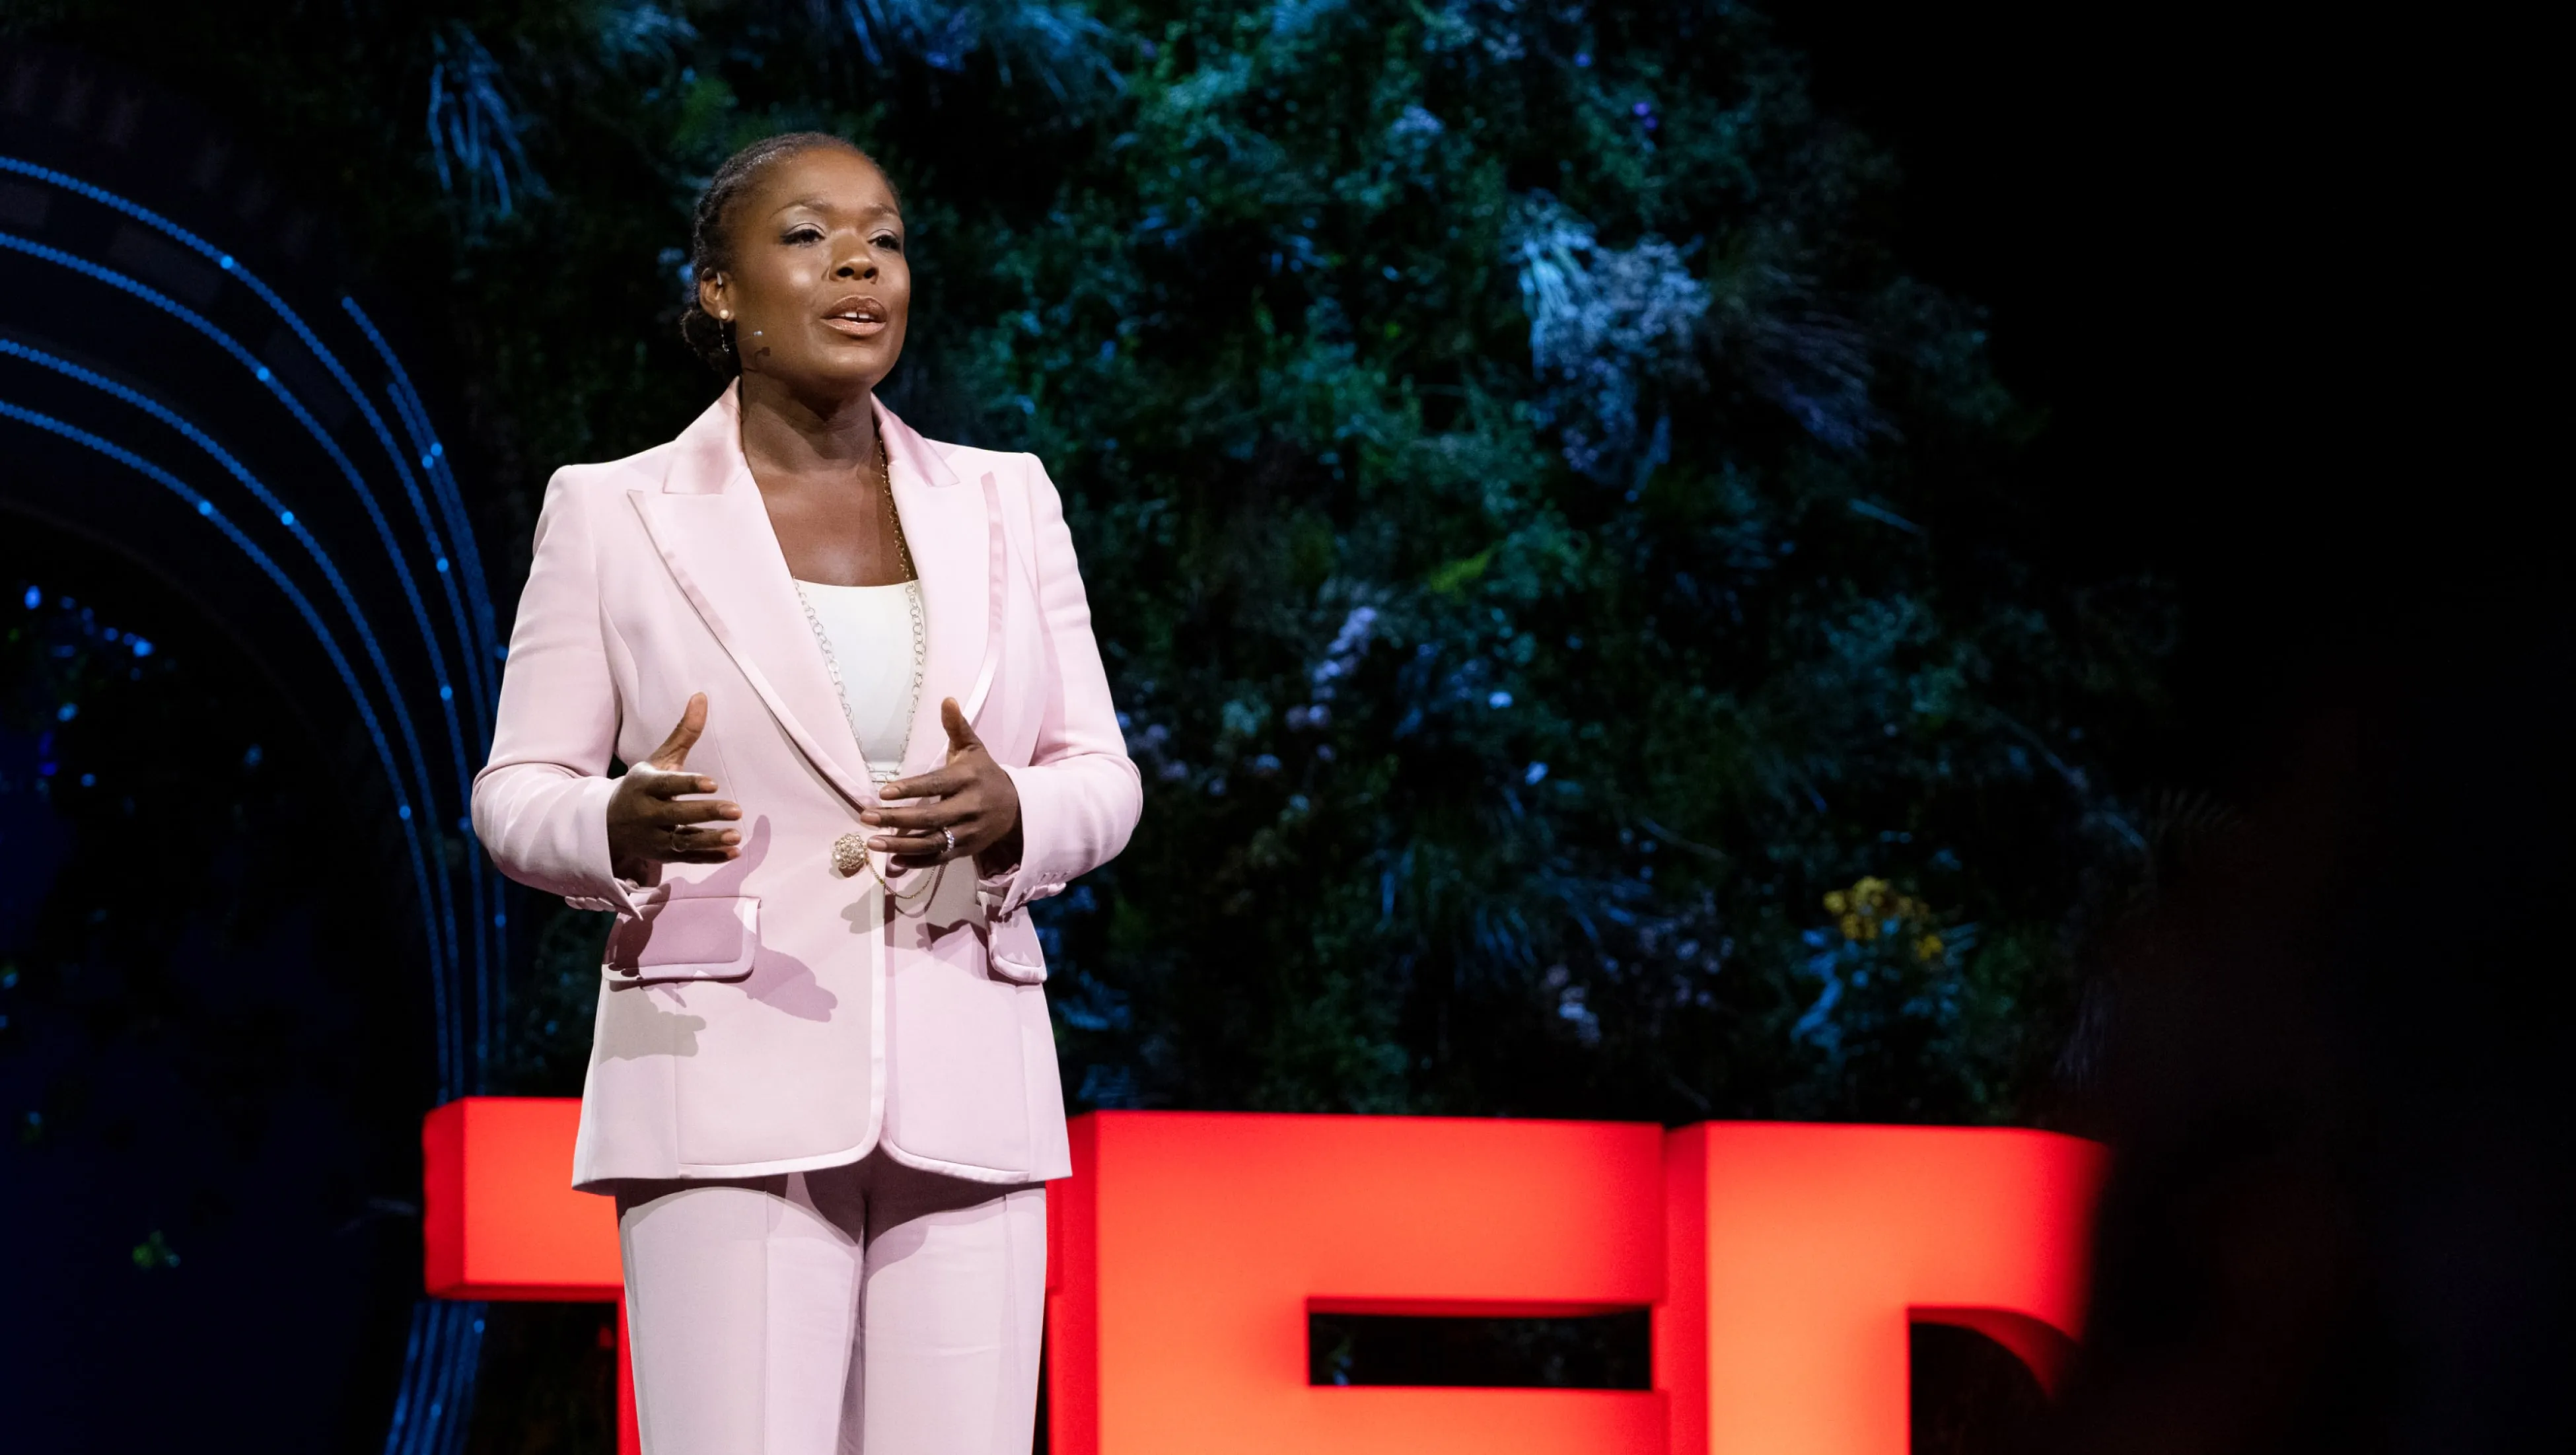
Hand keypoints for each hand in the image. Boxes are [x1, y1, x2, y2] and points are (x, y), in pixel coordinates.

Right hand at [605, 693, 743, 880]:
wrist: (608, 825)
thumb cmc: (642, 787)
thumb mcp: (658, 761)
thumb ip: (683, 733)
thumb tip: (702, 697)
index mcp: (645, 786)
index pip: (667, 785)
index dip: (688, 785)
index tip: (713, 783)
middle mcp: (647, 813)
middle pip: (677, 815)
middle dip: (706, 813)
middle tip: (736, 809)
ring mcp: (654, 838)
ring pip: (682, 842)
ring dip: (709, 841)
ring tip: (735, 837)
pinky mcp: (662, 855)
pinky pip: (687, 859)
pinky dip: (708, 858)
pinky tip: (732, 853)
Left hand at [864, 698, 1022, 873]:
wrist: (1016, 808)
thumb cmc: (984, 773)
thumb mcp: (973, 748)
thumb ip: (957, 727)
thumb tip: (947, 699)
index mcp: (969, 779)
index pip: (936, 784)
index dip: (911, 789)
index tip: (883, 792)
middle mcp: (970, 808)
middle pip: (931, 817)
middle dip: (897, 819)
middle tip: (866, 817)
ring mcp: (968, 833)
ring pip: (932, 843)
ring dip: (901, 846)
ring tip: (872, 843)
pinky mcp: (966, 850)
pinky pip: (939, 859)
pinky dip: (917, 863)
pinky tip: (893, 863)